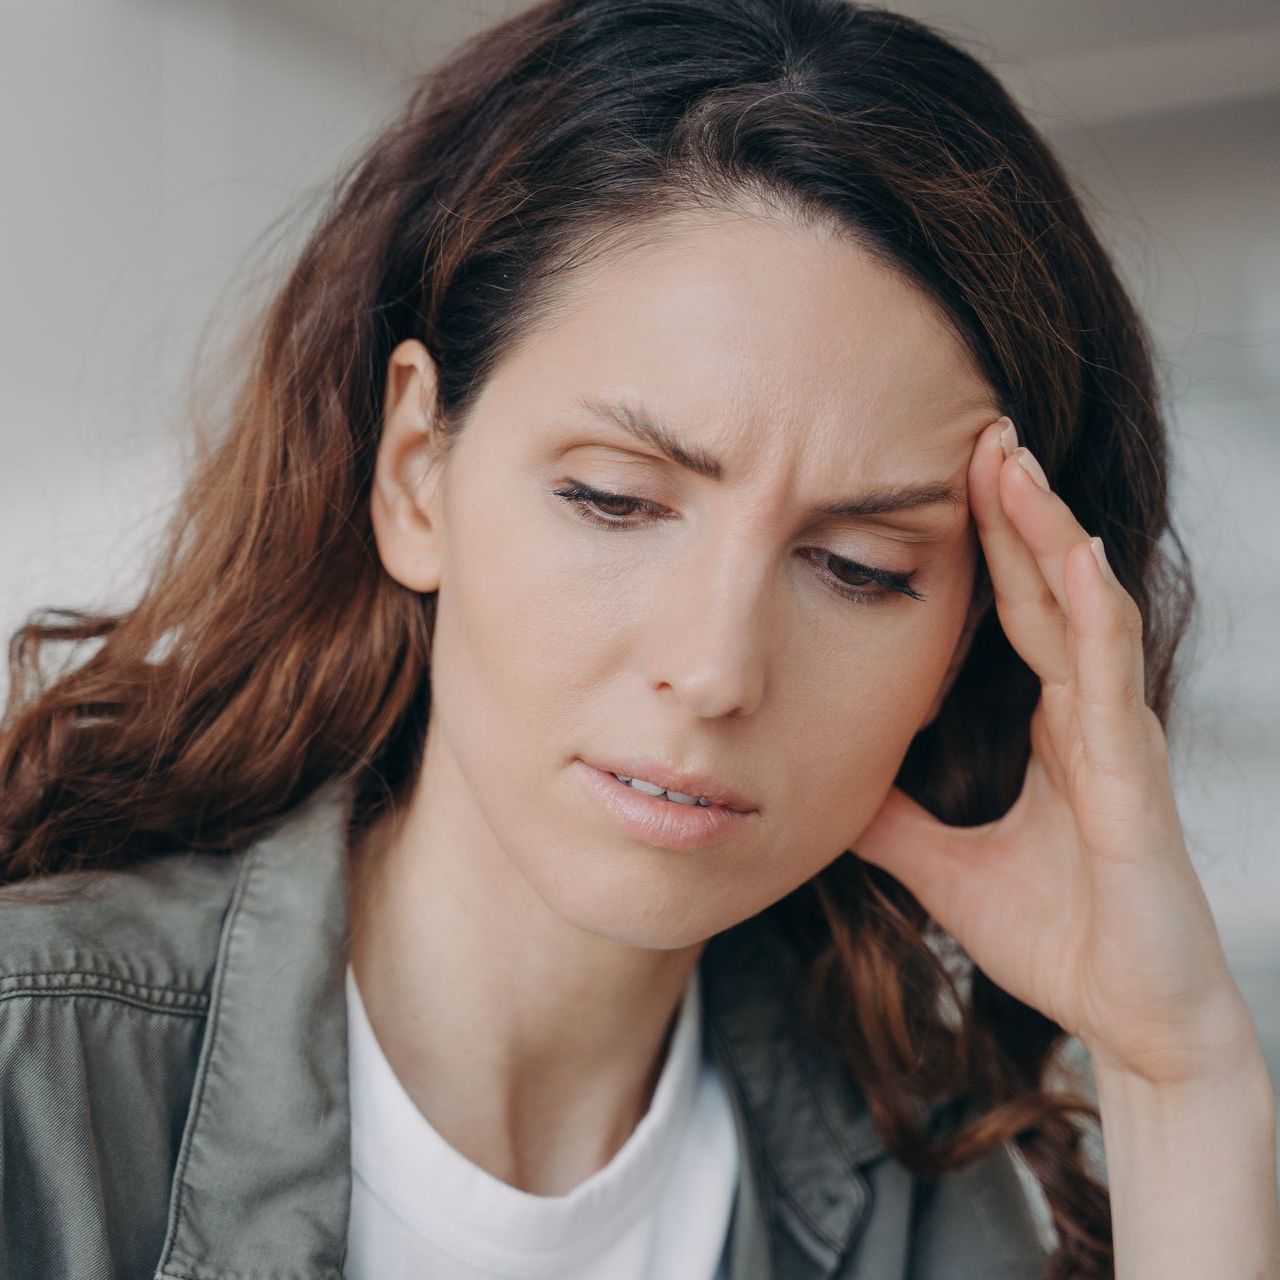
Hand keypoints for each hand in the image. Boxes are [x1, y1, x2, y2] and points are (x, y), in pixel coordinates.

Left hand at [852, 416, 1260, 1088]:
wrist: (1128, 1021)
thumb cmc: (1055, 939)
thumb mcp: (941, 865)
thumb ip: (892, 818)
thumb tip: (826, 784)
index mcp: (1051, 728)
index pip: (1014, 613)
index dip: (989, 545)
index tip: (948, 477)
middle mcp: (1088, 718)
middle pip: (1046, 589)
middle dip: (1015, 510)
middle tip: (980, 427)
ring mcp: (1116, 740)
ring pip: (1082, 611)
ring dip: (1048, 533)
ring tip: (1013, 460)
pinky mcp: (1133, 778)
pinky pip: (1111, 678)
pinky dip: (1092, 612)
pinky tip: (1073, 555)